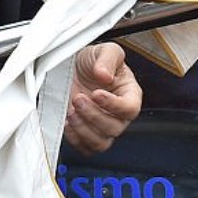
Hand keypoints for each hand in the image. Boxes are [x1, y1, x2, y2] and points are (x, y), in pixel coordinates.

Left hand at [64, 41, 142, 155]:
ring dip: (84, 130)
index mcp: (129, 94)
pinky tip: (67, 121)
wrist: (72, 67)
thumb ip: (108, 59)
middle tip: (78, 98)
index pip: (130, 109)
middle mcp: (118, 114)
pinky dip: (75, 138)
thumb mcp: (104, 50)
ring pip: (100, 142)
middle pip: (114, 128)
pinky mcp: (86, 133)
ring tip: (71, 111)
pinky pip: (85, 148)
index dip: (114, 105)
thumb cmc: (93, 60)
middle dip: (93, 116)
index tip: (96, 93)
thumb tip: (104, 76)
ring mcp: (102, 126)